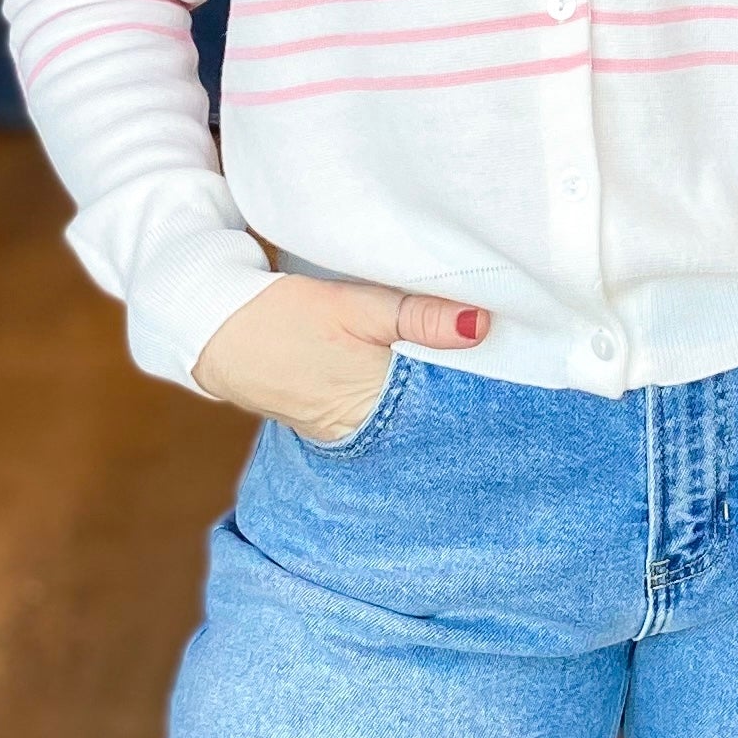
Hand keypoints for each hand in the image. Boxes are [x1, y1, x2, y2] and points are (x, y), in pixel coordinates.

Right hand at [194, 272, 489, 442]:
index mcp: (376, 402)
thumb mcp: (353, 306)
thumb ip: (417, 316)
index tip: (521, 368)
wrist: (216, 334)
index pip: (449, 406)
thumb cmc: (280, 317)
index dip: (486, 389)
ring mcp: (351, 432)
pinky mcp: (339, 423)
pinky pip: (389, 413)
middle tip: (514, 369)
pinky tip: (430, 375)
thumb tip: (480, 325)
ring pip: (414, 414)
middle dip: (469, 394)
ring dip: (440, 392)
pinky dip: (409, 394)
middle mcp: (367, 429)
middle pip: (436, 416)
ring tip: (478, 370)